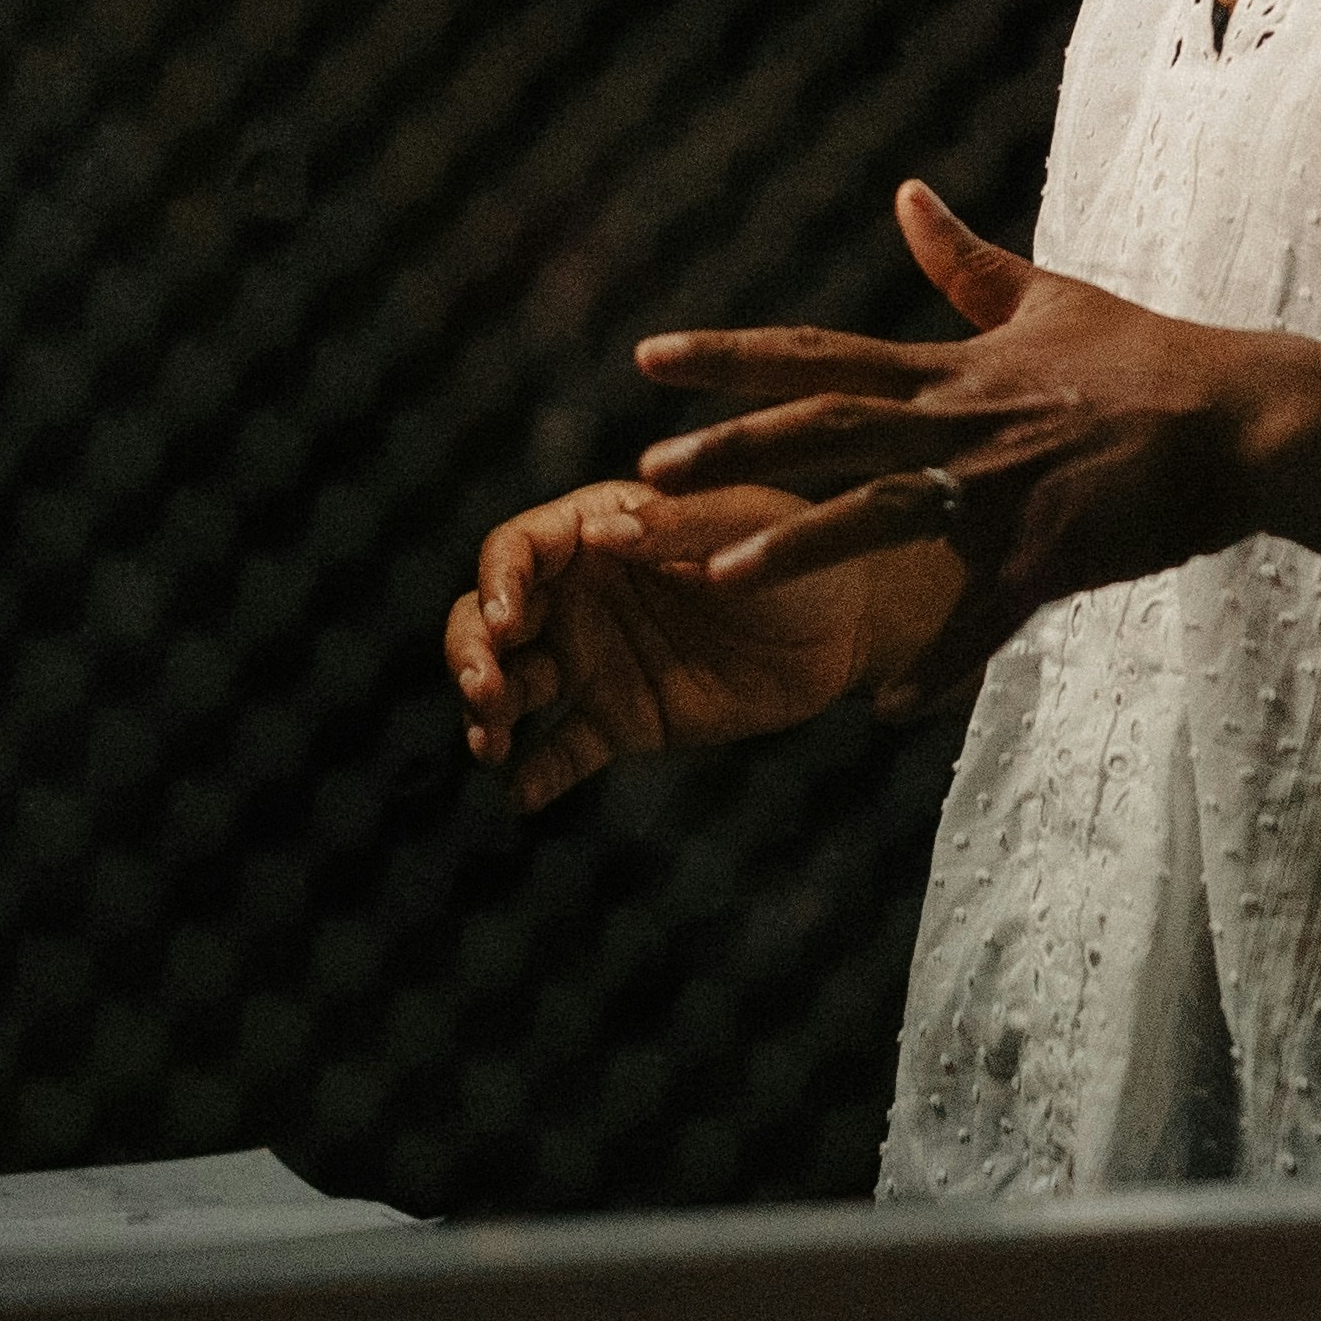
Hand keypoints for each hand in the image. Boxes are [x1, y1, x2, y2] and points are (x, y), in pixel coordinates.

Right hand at [444, 473, 910, 810]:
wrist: (848, 635)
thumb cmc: (800, 556)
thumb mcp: (752, 526)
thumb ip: (679, 527)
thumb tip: (601, 532)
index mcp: (599, 528)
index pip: (519, 549)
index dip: (499, 582)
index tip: (508, 621)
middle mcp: (580, 593)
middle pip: (490, 620)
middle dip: (471, 653)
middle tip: (484, 691)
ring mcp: (594, 660)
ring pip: (511, 684)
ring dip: (487, 712)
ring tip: (492, 744)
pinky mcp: (618, 722)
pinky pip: (560, 751)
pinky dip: (533, 774)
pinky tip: (521, 794)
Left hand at [630, 182, 1287, 702]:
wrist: (1242, 416)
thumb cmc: (1147, 358)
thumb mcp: (1050, 297)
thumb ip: (965, 261)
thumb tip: (905, 195)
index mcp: (953, 371)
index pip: (821, 356)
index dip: (731, 357)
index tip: (648, 359)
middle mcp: (962, 425)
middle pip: (829, 432)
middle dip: (734, 450)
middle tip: (645, 476)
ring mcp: (1004, 490)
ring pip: (885, 514)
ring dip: (800, 544)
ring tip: (721, 575)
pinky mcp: (1051, 551)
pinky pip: (984, 617)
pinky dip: (938, 663)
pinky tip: (887, 707)